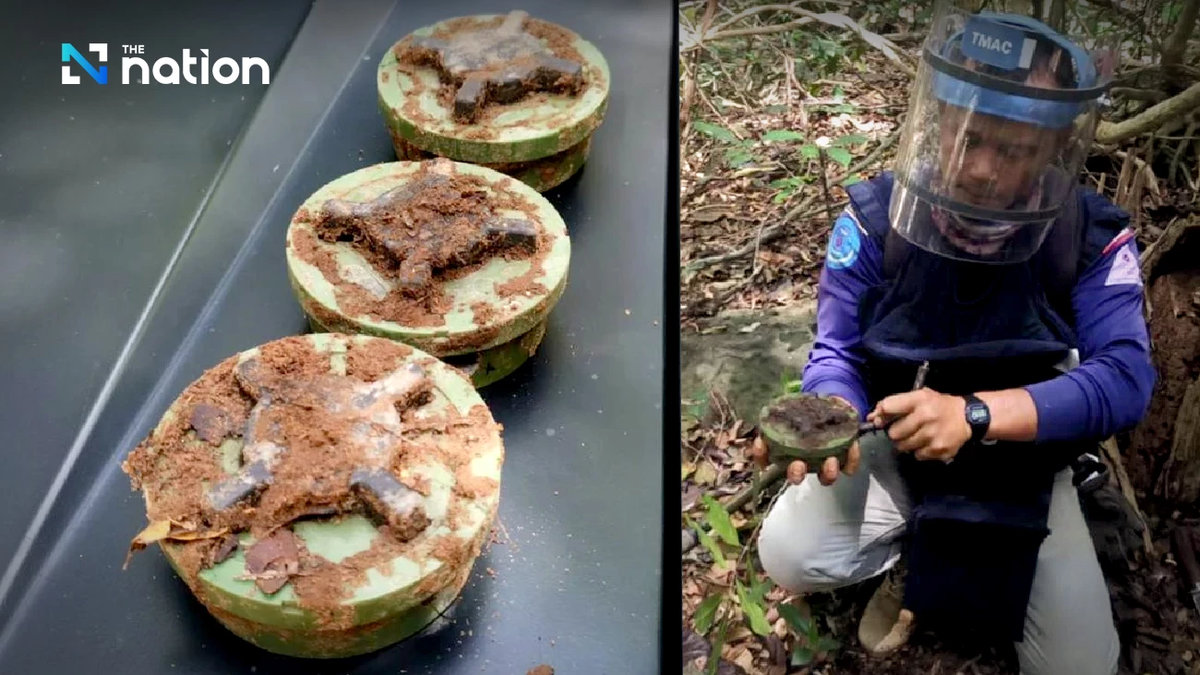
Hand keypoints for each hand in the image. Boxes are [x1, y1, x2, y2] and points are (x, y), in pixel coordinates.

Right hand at [747, 396, 861, 485]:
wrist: (832, 405)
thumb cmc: (807, 409)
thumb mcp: (793, 406)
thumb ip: (783, 410)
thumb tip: (773, 410)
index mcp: (785, 450)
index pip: (767, 459)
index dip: (762, 457)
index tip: (761, 447)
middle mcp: (804, 462)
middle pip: (796, 476)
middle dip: (795, 473)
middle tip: (798, 466)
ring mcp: (824, 463)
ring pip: (824, 477)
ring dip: (827, 472)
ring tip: (830, 460)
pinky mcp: (845, 460)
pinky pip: (849, 466)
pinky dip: (851, 458)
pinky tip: (852, 446)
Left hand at [869, 388, 970, 462]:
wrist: (967, 418)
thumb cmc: (938, 405)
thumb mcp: (919, 397)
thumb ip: (895, 404)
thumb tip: (872, 417)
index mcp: (919, 400)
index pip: (888, 406)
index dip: (882, 415)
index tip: (882, 420)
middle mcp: (926, 416)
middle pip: (893, 433)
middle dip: (896, 433)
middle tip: (905, 429)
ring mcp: (932, 435)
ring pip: (903, 447)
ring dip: (906, 443)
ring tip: (917, 436)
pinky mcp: (938, 450)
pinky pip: (917, 455)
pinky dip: (920, 451)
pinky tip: (928, 442)